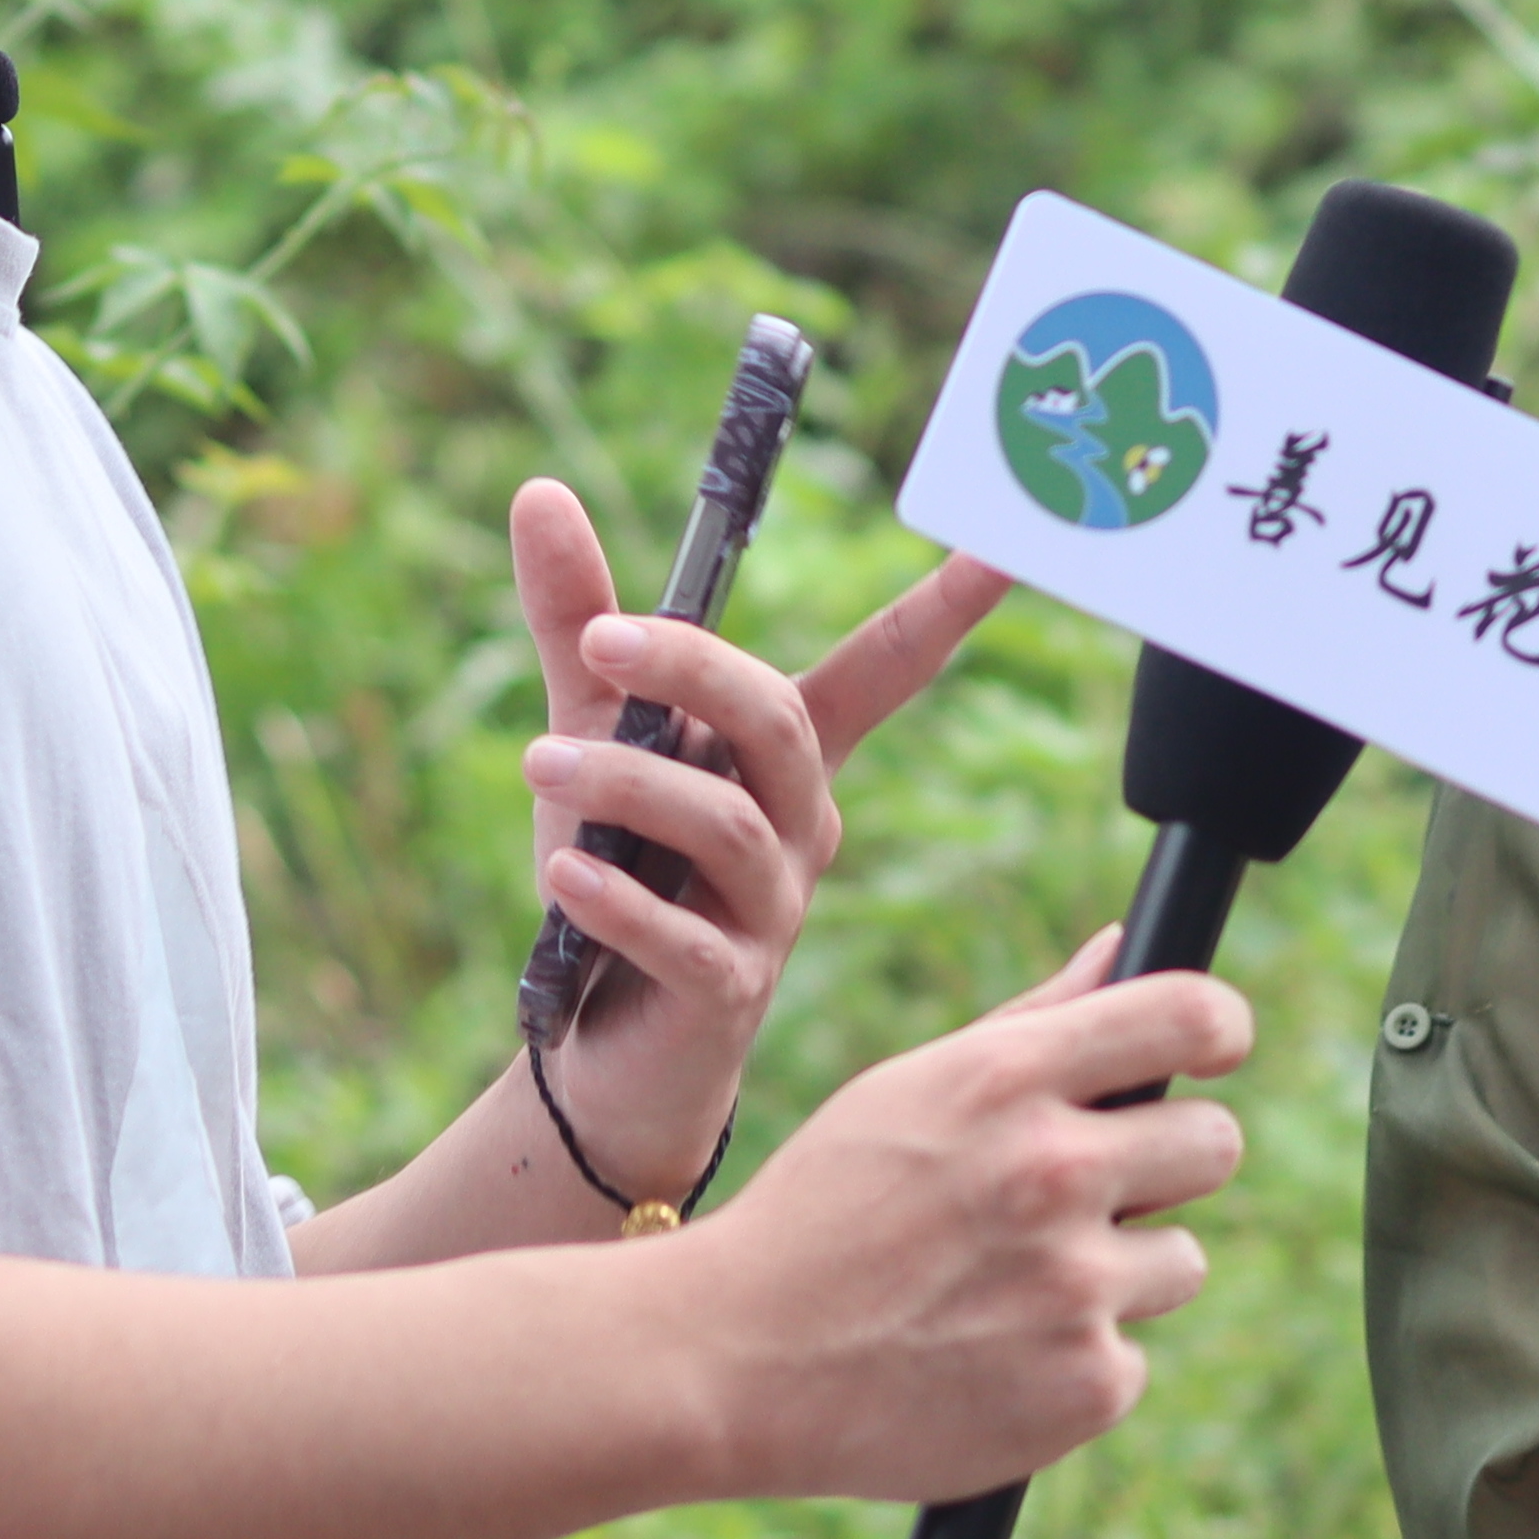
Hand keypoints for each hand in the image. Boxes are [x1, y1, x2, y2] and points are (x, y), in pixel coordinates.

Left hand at [512, 476, 1007, 1184]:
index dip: (941, 611)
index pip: (881, 669)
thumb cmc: (617, 875)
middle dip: (693, 670)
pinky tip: (562, 879)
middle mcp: (799, 827)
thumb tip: (540, 491)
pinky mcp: (727, 991)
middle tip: (600, 642)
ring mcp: (772, 913)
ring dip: (628, 784)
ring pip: (728, 824)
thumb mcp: (590, 735)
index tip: (1000, 548)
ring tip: (538, 764)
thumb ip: (575, 622)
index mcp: (786, 760)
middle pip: (781, 723)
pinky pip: (685, 936)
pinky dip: (620, 901)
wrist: (597, 1047)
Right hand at [692, 935, 1251, 1501]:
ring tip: (1009, 1288)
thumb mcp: (909, 1090)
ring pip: (1181, 1260)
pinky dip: (1075, 1364)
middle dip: (1166, 1165)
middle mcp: (1053, 1172)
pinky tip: (992, 1359)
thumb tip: (1122, 945)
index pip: (1192, 1016)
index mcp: (1007, 1080)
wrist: (730, 1360)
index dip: (1220, 1029)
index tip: (1212, 1052)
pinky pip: (1132, 1358)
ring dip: (1120, 1275)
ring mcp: (1074, 1286)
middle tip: (1087, 1195)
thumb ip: (1034, 1020)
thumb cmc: (820, 1212)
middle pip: (1216, 1143)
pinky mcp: (1085, 1387)